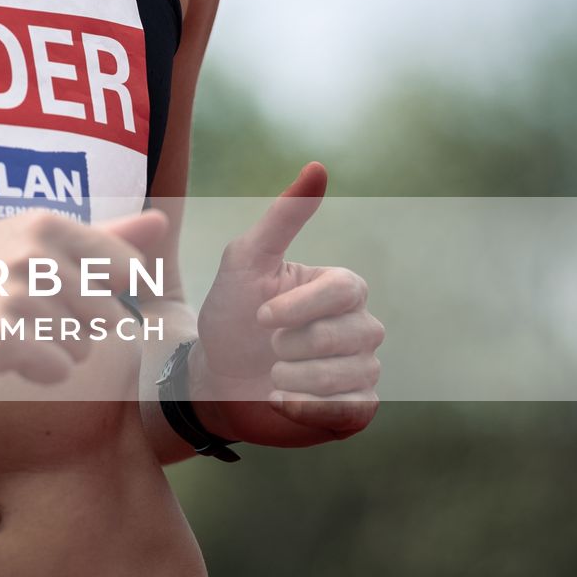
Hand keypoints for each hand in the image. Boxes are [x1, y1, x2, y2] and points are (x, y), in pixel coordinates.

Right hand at [0, 206, 169, 390]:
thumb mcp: (31, 243)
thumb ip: (103, 237)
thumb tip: (163, 222)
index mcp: (46, 224)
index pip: (125, 269)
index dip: (103, 294)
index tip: (63, 295)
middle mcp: (34, 253)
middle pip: (107, 316)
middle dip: (74, 328)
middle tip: (23, 315)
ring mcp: (16, 294)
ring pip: (83, 348)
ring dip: (52, 351)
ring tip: (10, 332)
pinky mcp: (1, 337)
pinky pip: (57, 370)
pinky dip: (35, 372)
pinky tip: (2, 354)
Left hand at [191, 163, 383, 447]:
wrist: (215, 379)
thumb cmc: (231, 314)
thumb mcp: (247, 261)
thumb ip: (283, 217)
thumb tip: (318, 167)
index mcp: (340, 287)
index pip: (346, 290)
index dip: (302, 306)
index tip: (261, 316)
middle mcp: (359, 326)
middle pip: (355, 334)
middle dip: (300, 343)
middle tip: (269, 346)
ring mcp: (361, 368)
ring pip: (355, 373)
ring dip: (302, 376)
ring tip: (273, 374)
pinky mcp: (355, 408)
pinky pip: (354, 409)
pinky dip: (313, 406)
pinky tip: (284, 399)